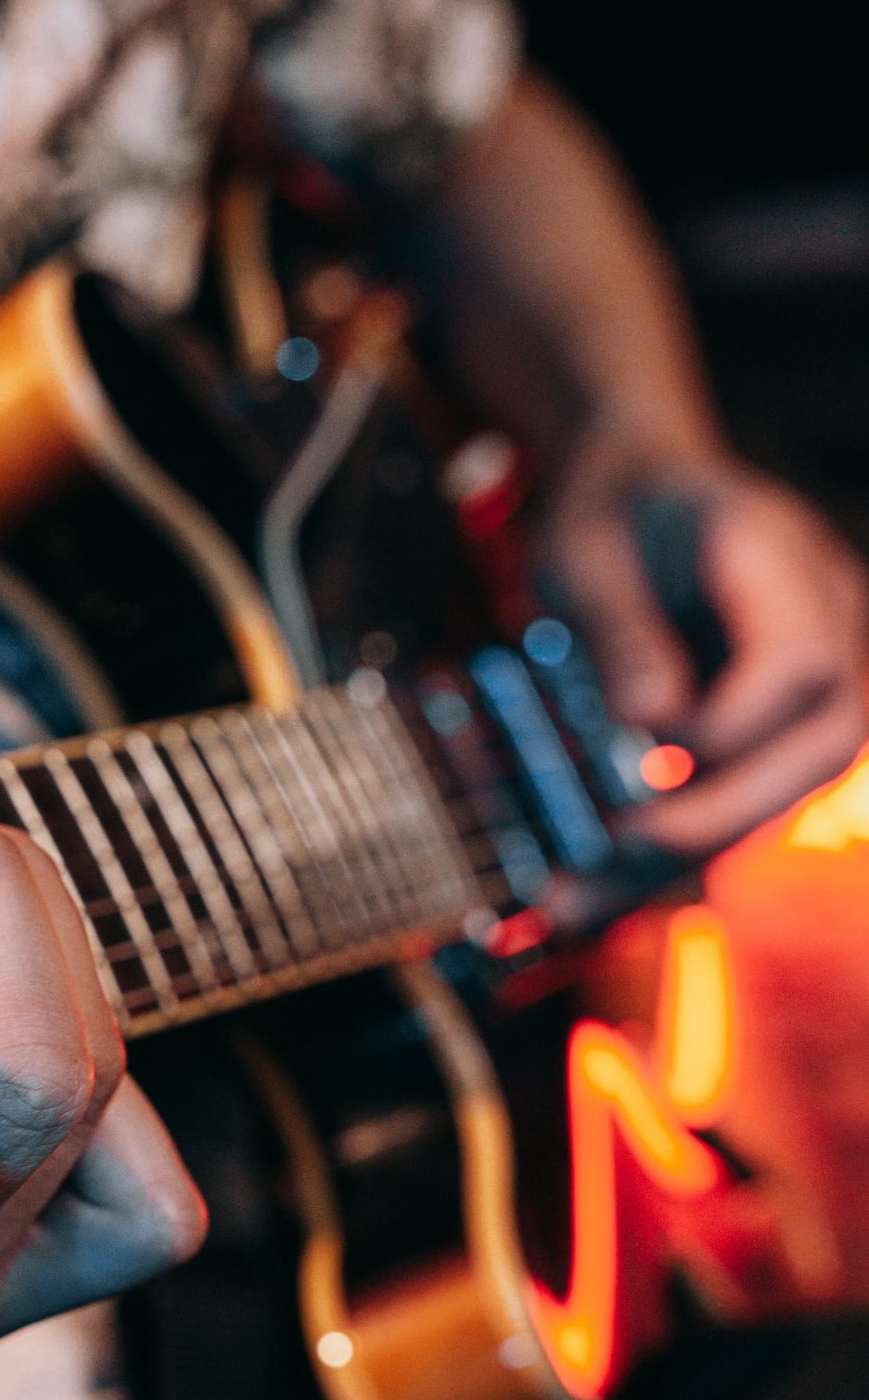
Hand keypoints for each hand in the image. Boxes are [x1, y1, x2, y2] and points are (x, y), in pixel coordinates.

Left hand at [540, 451, 868, 855]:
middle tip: (612, 850)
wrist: (633, 500)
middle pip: (820, 749)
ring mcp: (808, 694)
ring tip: (571, 899)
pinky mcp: (767, 743)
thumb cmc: (608, 512)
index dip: (725, 723)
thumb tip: (649, 719)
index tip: (633, 744)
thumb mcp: (587, 549)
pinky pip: (729, 809)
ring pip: (777, 799)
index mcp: (786, 563)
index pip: (802, 662)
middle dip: (718, 815)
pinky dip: (657, 856)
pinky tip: (581, 892)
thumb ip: (620, 626)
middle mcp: (828, 630)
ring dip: (676, 859)